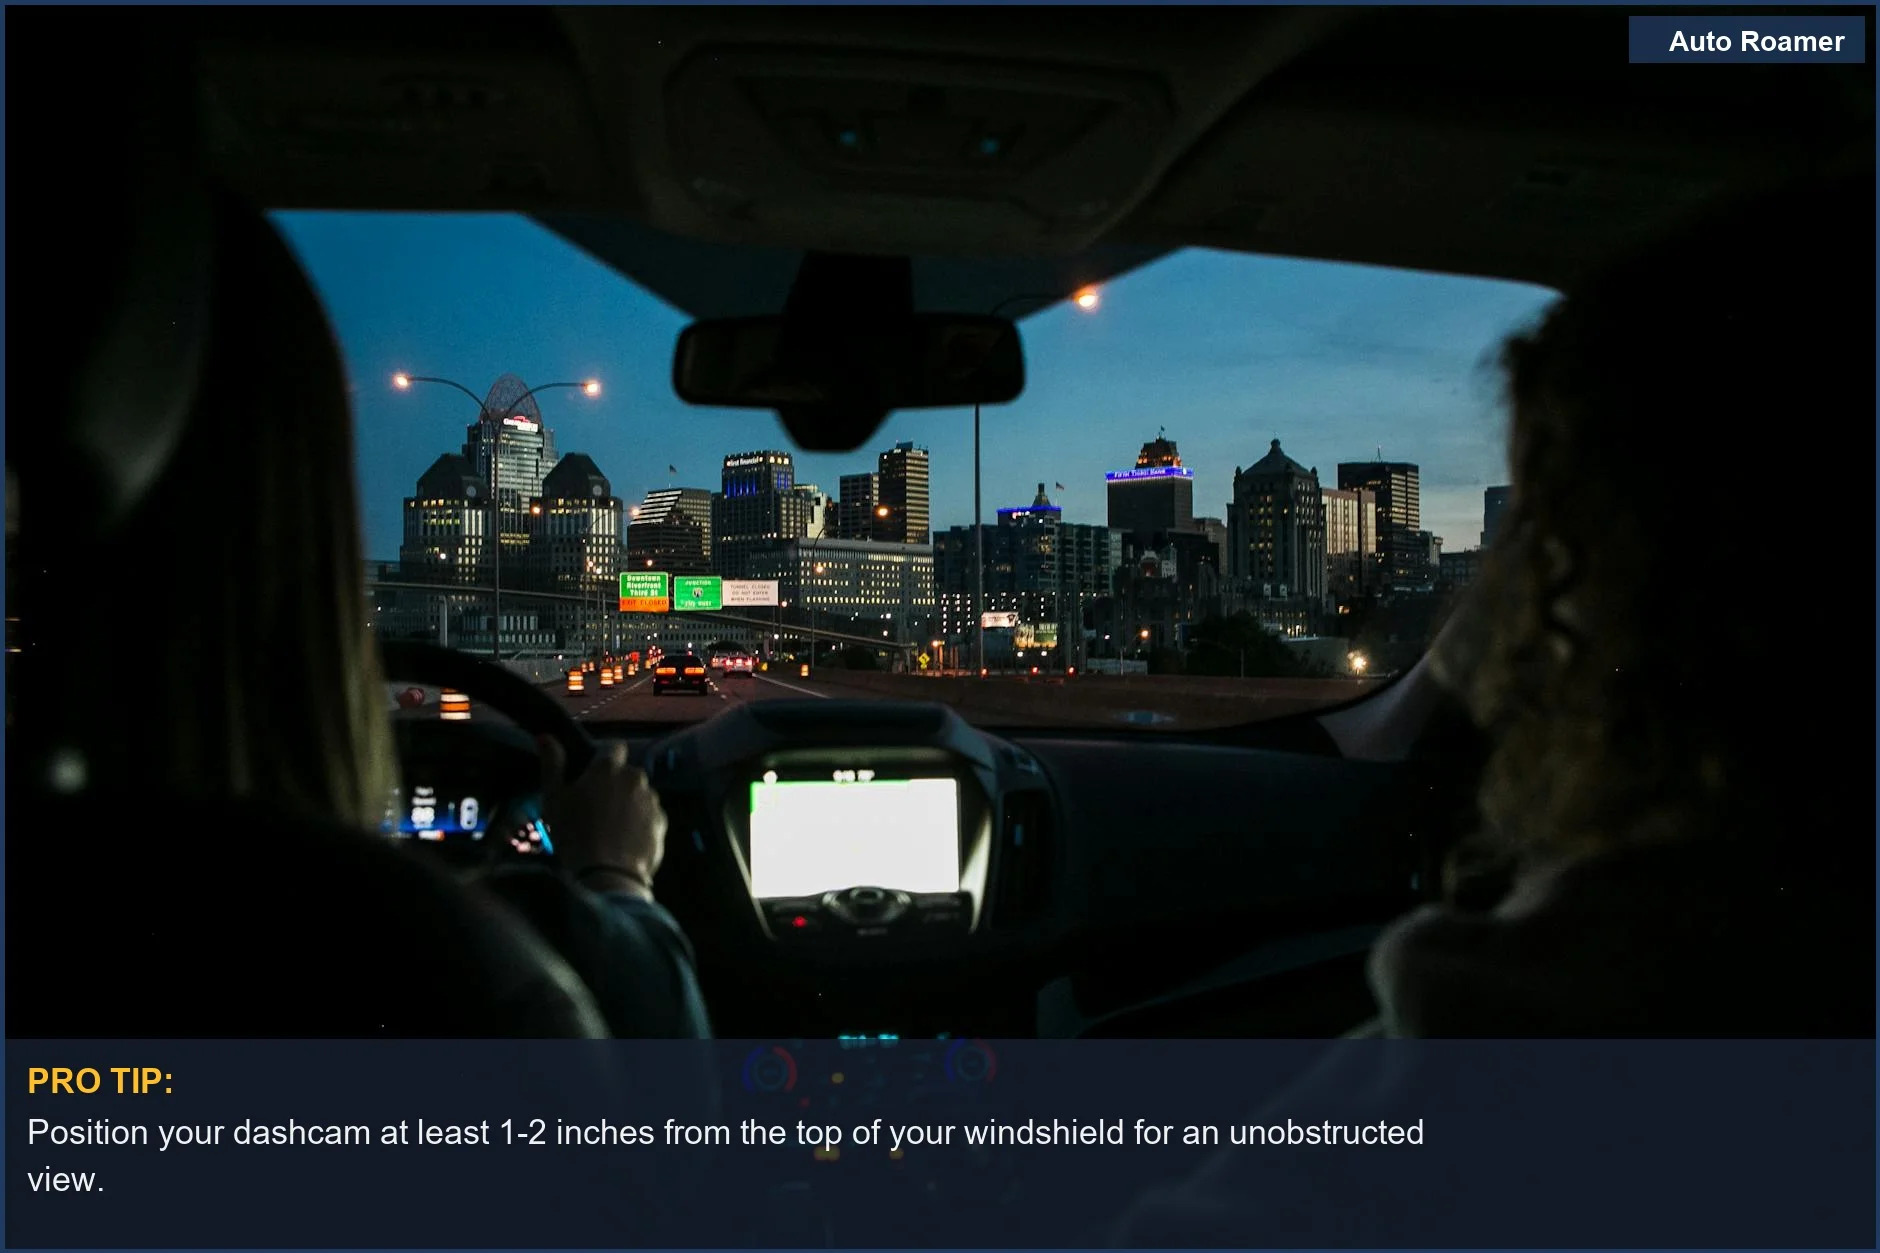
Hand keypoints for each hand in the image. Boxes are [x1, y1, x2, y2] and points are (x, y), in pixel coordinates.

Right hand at [537, 736, 667, 899]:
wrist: (606, 875)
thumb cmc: (574, 835)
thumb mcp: (554, 799)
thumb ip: (552, 764)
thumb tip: (545, 736)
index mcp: (608, 768)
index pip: (613, 748)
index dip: (603, 759)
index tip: (593, 777)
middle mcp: (635, 777)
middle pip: (627, 774)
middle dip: (616, 785)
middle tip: (596, 810)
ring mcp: (652, 800)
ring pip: (640, 795)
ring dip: (629, 804)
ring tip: (610, 830)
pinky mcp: (662, 822)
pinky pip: (650, 816)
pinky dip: (641, 823)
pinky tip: (624, 841)